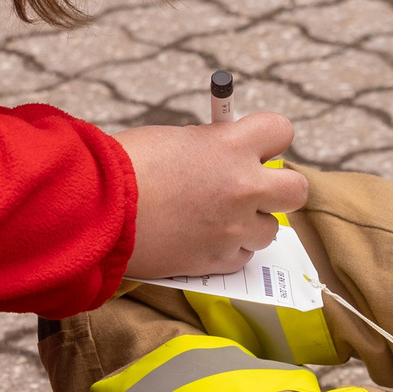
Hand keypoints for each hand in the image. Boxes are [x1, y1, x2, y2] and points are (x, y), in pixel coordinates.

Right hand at [118, 115, 308, 279]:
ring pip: (269, 230)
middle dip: (280, 188)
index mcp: (232, 145)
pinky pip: (242, 256)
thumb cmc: (125, 167)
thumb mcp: (177, 140)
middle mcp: (243, 187)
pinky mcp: (218, 260)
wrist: (96, 211)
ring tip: (216, 218)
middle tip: (254, 188)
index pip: (282, 131)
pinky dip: (227, 249)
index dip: (269, 139)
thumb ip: (213, 146)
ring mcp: (234, 227)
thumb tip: (228, 154)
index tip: (255, 147)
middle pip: (296, 189)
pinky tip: (201, 239)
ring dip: (250, 223)